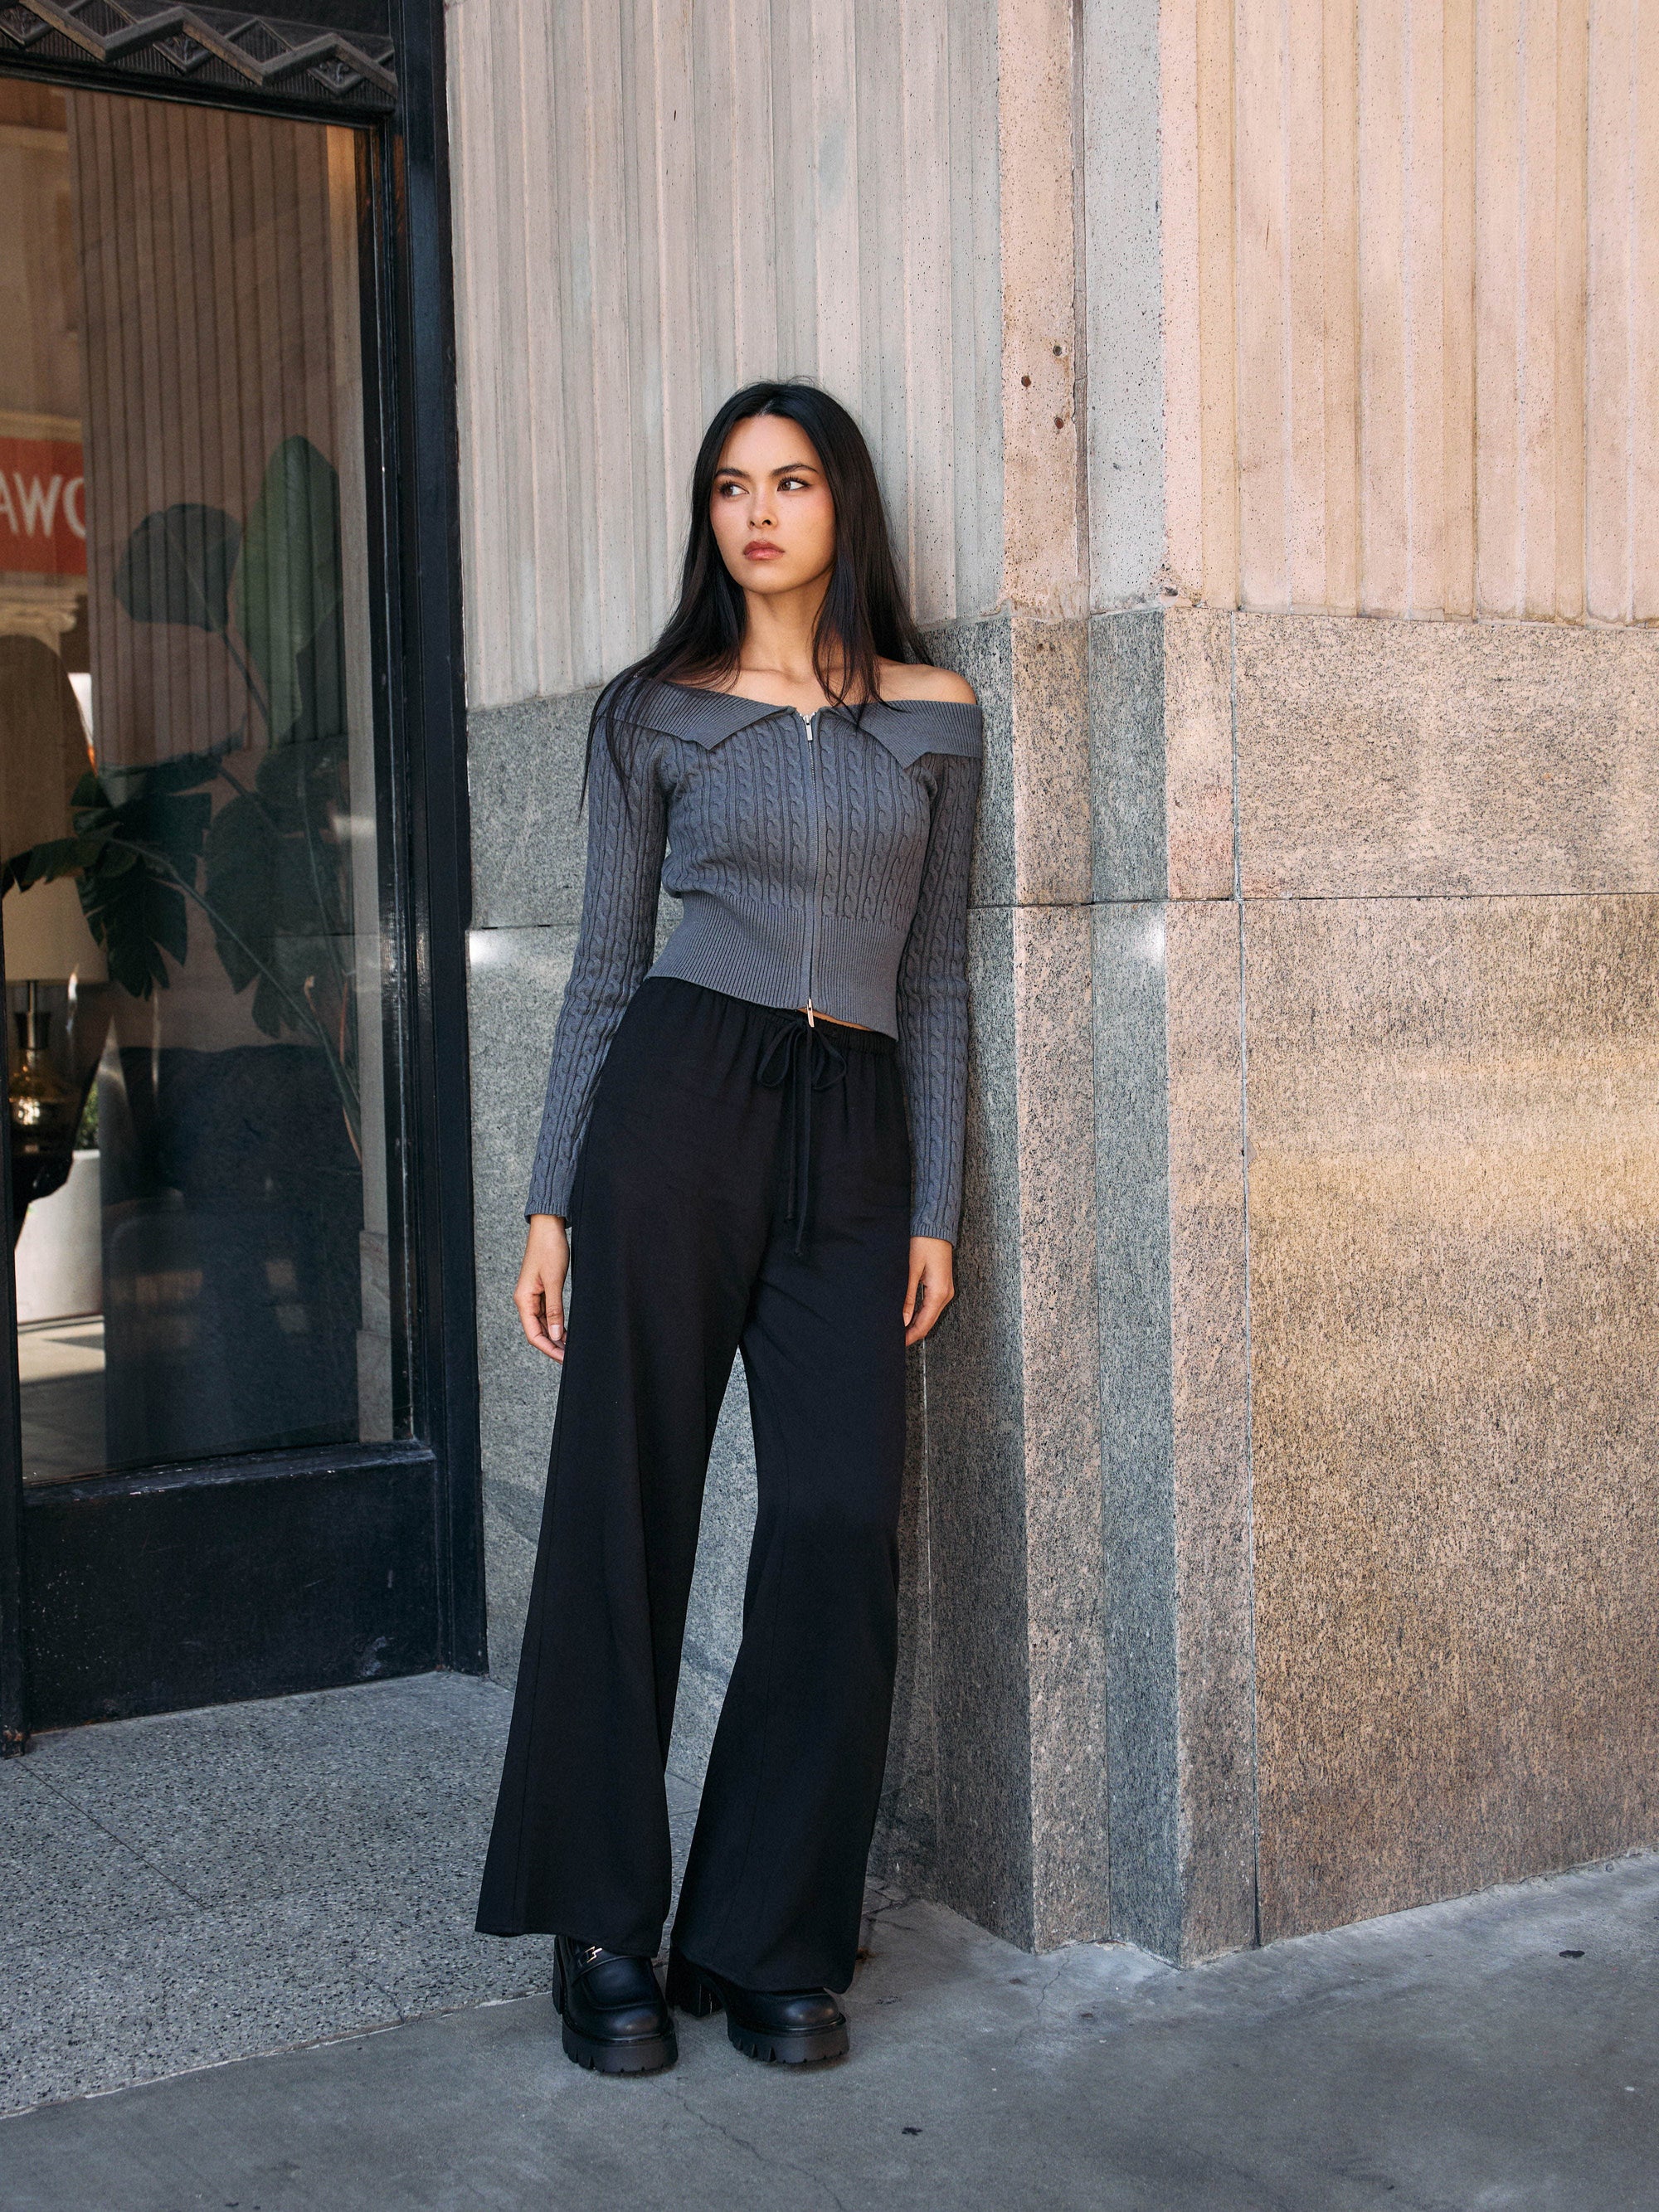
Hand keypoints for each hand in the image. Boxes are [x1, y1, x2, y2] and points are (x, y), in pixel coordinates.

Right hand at [516, 1213, 569, 1361]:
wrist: (548, 1227)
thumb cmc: (549, 1249)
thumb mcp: (554, 1281)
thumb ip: (555, 1309)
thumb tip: (556, 1334)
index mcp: (524, 1299)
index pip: (533, 1334)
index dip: (548, 1349)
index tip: (564, 1359)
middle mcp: (526, 1300)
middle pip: (537, 1332)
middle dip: (553, 1346)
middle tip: (571, 1358)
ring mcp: (533, 1296)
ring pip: (543, 1324)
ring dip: (556, 1337)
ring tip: (572, 1348)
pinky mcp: (542, 1290)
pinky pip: (548, 1314)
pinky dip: (557, 1324)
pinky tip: (568, 1332)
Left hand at [903, 1236, 955, 1346]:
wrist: (936, 1226)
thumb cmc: (923, 1244)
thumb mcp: (911, 1271)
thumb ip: (907, 1297)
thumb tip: (902, 1321)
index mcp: (938, 1293)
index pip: (924, 1324)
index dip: (910, 1336)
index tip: (897, 1344)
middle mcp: (945, 1294)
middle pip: (928, 1322)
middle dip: (912, 1333)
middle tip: (894, 1339)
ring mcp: (945, 1290)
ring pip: (930, 1315)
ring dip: (916, 1324)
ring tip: (898, 1329)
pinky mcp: (942, 1285)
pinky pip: (931, 1306)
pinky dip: (920, 1314)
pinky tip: (909, 1316)